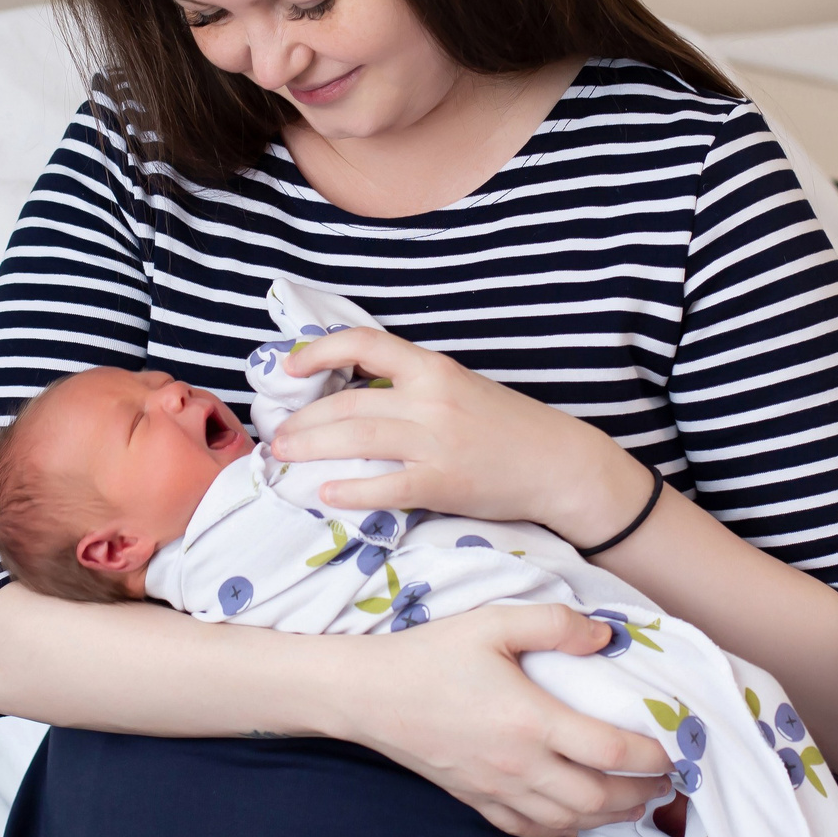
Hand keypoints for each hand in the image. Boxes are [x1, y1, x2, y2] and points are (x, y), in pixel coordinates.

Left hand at [274, 327, 649, 542]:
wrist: (560, 463)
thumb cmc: (508, 427)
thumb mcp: (460, 389)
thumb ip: (413, 388)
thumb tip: (356, 395)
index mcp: (433, 368)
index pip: (364, 343)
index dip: (318, 351)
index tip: (289, 367)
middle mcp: (430, 398)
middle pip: (348, 402)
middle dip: (303, 419)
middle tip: (277, 435)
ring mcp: (436, 440)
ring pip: (356, 438)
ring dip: (311, 447)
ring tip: (283, 457)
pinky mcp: (443, 482)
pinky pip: (385, 485)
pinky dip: (350, 489)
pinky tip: (326, 493)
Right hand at [318, 603, 673, 836]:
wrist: (367, 695)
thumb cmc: (429, 655)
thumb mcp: (492, 622)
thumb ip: (554, 624)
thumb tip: (606, 638)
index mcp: (530, 720)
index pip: (610, 751)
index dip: (653, 754)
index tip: (675, 745)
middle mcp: (519, 765)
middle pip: (599, 798)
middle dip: (642, 793)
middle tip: (667, 779)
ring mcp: (497, 790)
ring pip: (570, 821)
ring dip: (611, 815)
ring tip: (637, 799)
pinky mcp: (477, 801)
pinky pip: (532, 830)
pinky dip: (566, 830)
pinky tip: (580, 817)